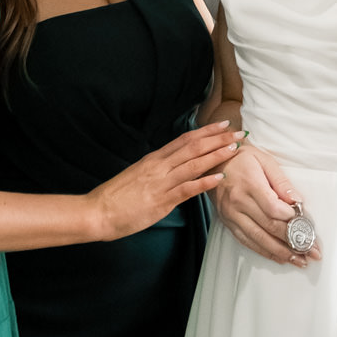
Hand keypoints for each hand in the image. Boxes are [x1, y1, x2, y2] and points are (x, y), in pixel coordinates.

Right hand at [89, 124, 240, 240]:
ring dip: (216, 155)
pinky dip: (204, 182)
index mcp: (154, 159)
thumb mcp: (138, 176)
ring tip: (234, 148)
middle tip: (239, 131)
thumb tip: (174, 167)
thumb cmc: (116, 197)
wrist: (97, 211)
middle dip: (218, 138)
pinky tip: (220, 177)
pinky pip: (186, 189)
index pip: (185, 140)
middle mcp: (159, 166)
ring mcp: (161, 183)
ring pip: (193, 164)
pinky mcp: (161, 200)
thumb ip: (157, 170)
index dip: (206, 131)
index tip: (223, 124)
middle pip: (193, 147)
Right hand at [216, 140, 320, 266]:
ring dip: (281, 252)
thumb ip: (281, 181)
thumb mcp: (264, 160)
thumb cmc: (242, 159)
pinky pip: (247, 241)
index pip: (272, 208)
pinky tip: (279, 257)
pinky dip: (264, 251)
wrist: (213, 164)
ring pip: (258, 239)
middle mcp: (238, 203)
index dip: (290, 218)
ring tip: (299, 260)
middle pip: (268, 227)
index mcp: (249, 185)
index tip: (304, 222)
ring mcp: (232, 215)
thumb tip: (296, 201)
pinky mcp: (228, 223)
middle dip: (293, 241)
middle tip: (312, 251)